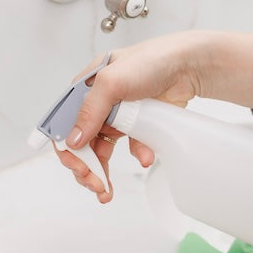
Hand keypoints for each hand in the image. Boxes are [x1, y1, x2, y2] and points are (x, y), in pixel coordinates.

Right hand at [56, 30, 252, 202]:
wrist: (187, 66)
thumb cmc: (150, 61)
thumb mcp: (112, 82)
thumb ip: (90, 111)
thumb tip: (73, 141)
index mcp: (84, 89)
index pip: (64, 123)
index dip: (66, 148)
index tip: (77, 167)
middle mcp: (99, 104)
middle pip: (81, 142)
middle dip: (84, 166)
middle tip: (93, 183)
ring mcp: (118, 116)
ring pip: (102, 150)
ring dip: (102, 171)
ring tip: (106, 190)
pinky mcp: (138, 125)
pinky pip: (131, 147)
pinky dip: (137, 155)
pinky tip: (145, 158)